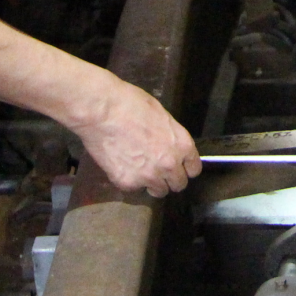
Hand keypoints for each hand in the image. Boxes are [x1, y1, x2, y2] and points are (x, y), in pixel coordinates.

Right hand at [67, 75, 201, 196]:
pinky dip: (128, 180)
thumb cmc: (131, 104)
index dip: (184, 168)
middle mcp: (170, 164)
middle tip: (156, 169)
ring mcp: (149, 176)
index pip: (194, 170)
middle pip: (178, 184)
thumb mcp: (162, 115)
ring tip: (139, 169)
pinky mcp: (128, 183)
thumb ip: (171, 136)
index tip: (177, 167)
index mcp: (182, 145)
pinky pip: (133, 188)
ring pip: (158, 191)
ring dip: (152, 183)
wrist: (102, 111)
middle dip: (169, 178)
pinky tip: (121, 164)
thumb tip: (170, 145)